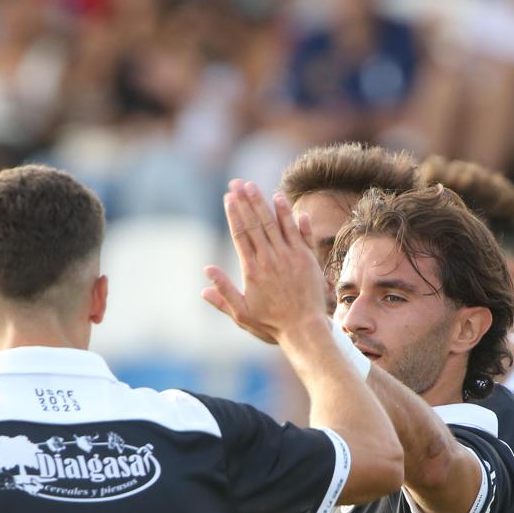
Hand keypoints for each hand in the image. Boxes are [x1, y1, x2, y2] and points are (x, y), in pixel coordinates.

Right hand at [202, 180, 327, 345]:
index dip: (233, 214)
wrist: (304, 329)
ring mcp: (289, 256)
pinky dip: (288, 215)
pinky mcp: (306, 258)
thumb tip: (206, 271)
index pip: (240, 235)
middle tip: (237, 183)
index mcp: (252, 270)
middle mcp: (270, 259)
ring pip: (273, 223)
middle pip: (254, 223)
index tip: (228, 198)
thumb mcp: (241, 314)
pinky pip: (296, 231)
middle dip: (245, 201)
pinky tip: (280, 199)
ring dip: (262, 202)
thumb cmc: (271, 324)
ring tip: (253, 185)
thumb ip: (223, 293)